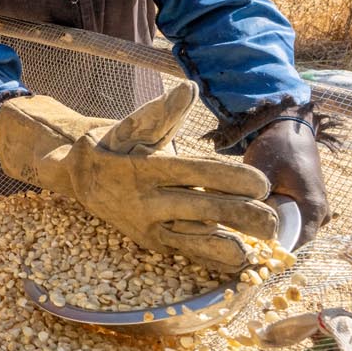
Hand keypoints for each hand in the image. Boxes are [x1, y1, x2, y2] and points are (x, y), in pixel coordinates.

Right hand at [0, 82, 277, 271]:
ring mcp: (150, 226)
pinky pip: (187, 253)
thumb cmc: (115, 146)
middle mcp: (148, 200)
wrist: (78, 177)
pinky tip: (240, 262)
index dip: (230, 179)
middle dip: (241, 216)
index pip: (195, 173)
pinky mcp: (153, 243)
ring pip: (193, 240)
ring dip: (228, 246)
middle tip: (273, 220)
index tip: (262, 184)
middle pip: (201, 209)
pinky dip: (213, 260)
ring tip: (258, 249)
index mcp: (147, 168)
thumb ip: (162, 112)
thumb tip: (188, 88)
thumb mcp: (133, 126)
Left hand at [243, 116, 329, 247]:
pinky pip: (292, 221)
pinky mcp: (308, 204)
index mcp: (313, 207)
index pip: (296, 244)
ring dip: (271, 231)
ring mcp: (317, 209)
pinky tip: (254, 215)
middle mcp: (321, 214)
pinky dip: (275, 221)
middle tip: (241, 244)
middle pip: (293, 240)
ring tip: (245, 228)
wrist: (291, 127)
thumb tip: (239, 225)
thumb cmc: (278, 147)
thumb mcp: (261, 172)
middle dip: (268, 242)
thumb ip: (254, 200)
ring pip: (292, 230)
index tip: (248, 257)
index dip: (272, 252)